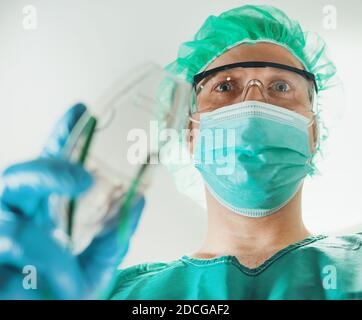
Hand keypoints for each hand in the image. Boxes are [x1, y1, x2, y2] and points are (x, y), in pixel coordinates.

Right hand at [0, 104, 144, 298]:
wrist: (48, 316)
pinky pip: (8, 268)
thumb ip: (114, 236)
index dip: (62, 136)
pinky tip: (41, 293)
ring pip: (15, 229)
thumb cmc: (65, 291)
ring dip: (49, 255)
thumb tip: (139, 200)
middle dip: (49, 173)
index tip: (81, 110)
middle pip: (20, 177)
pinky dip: (30, 284)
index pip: (50, 164)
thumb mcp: (96, 264)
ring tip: (70, 281)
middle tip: (84, 178)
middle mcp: (17, 216)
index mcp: (45, 209)